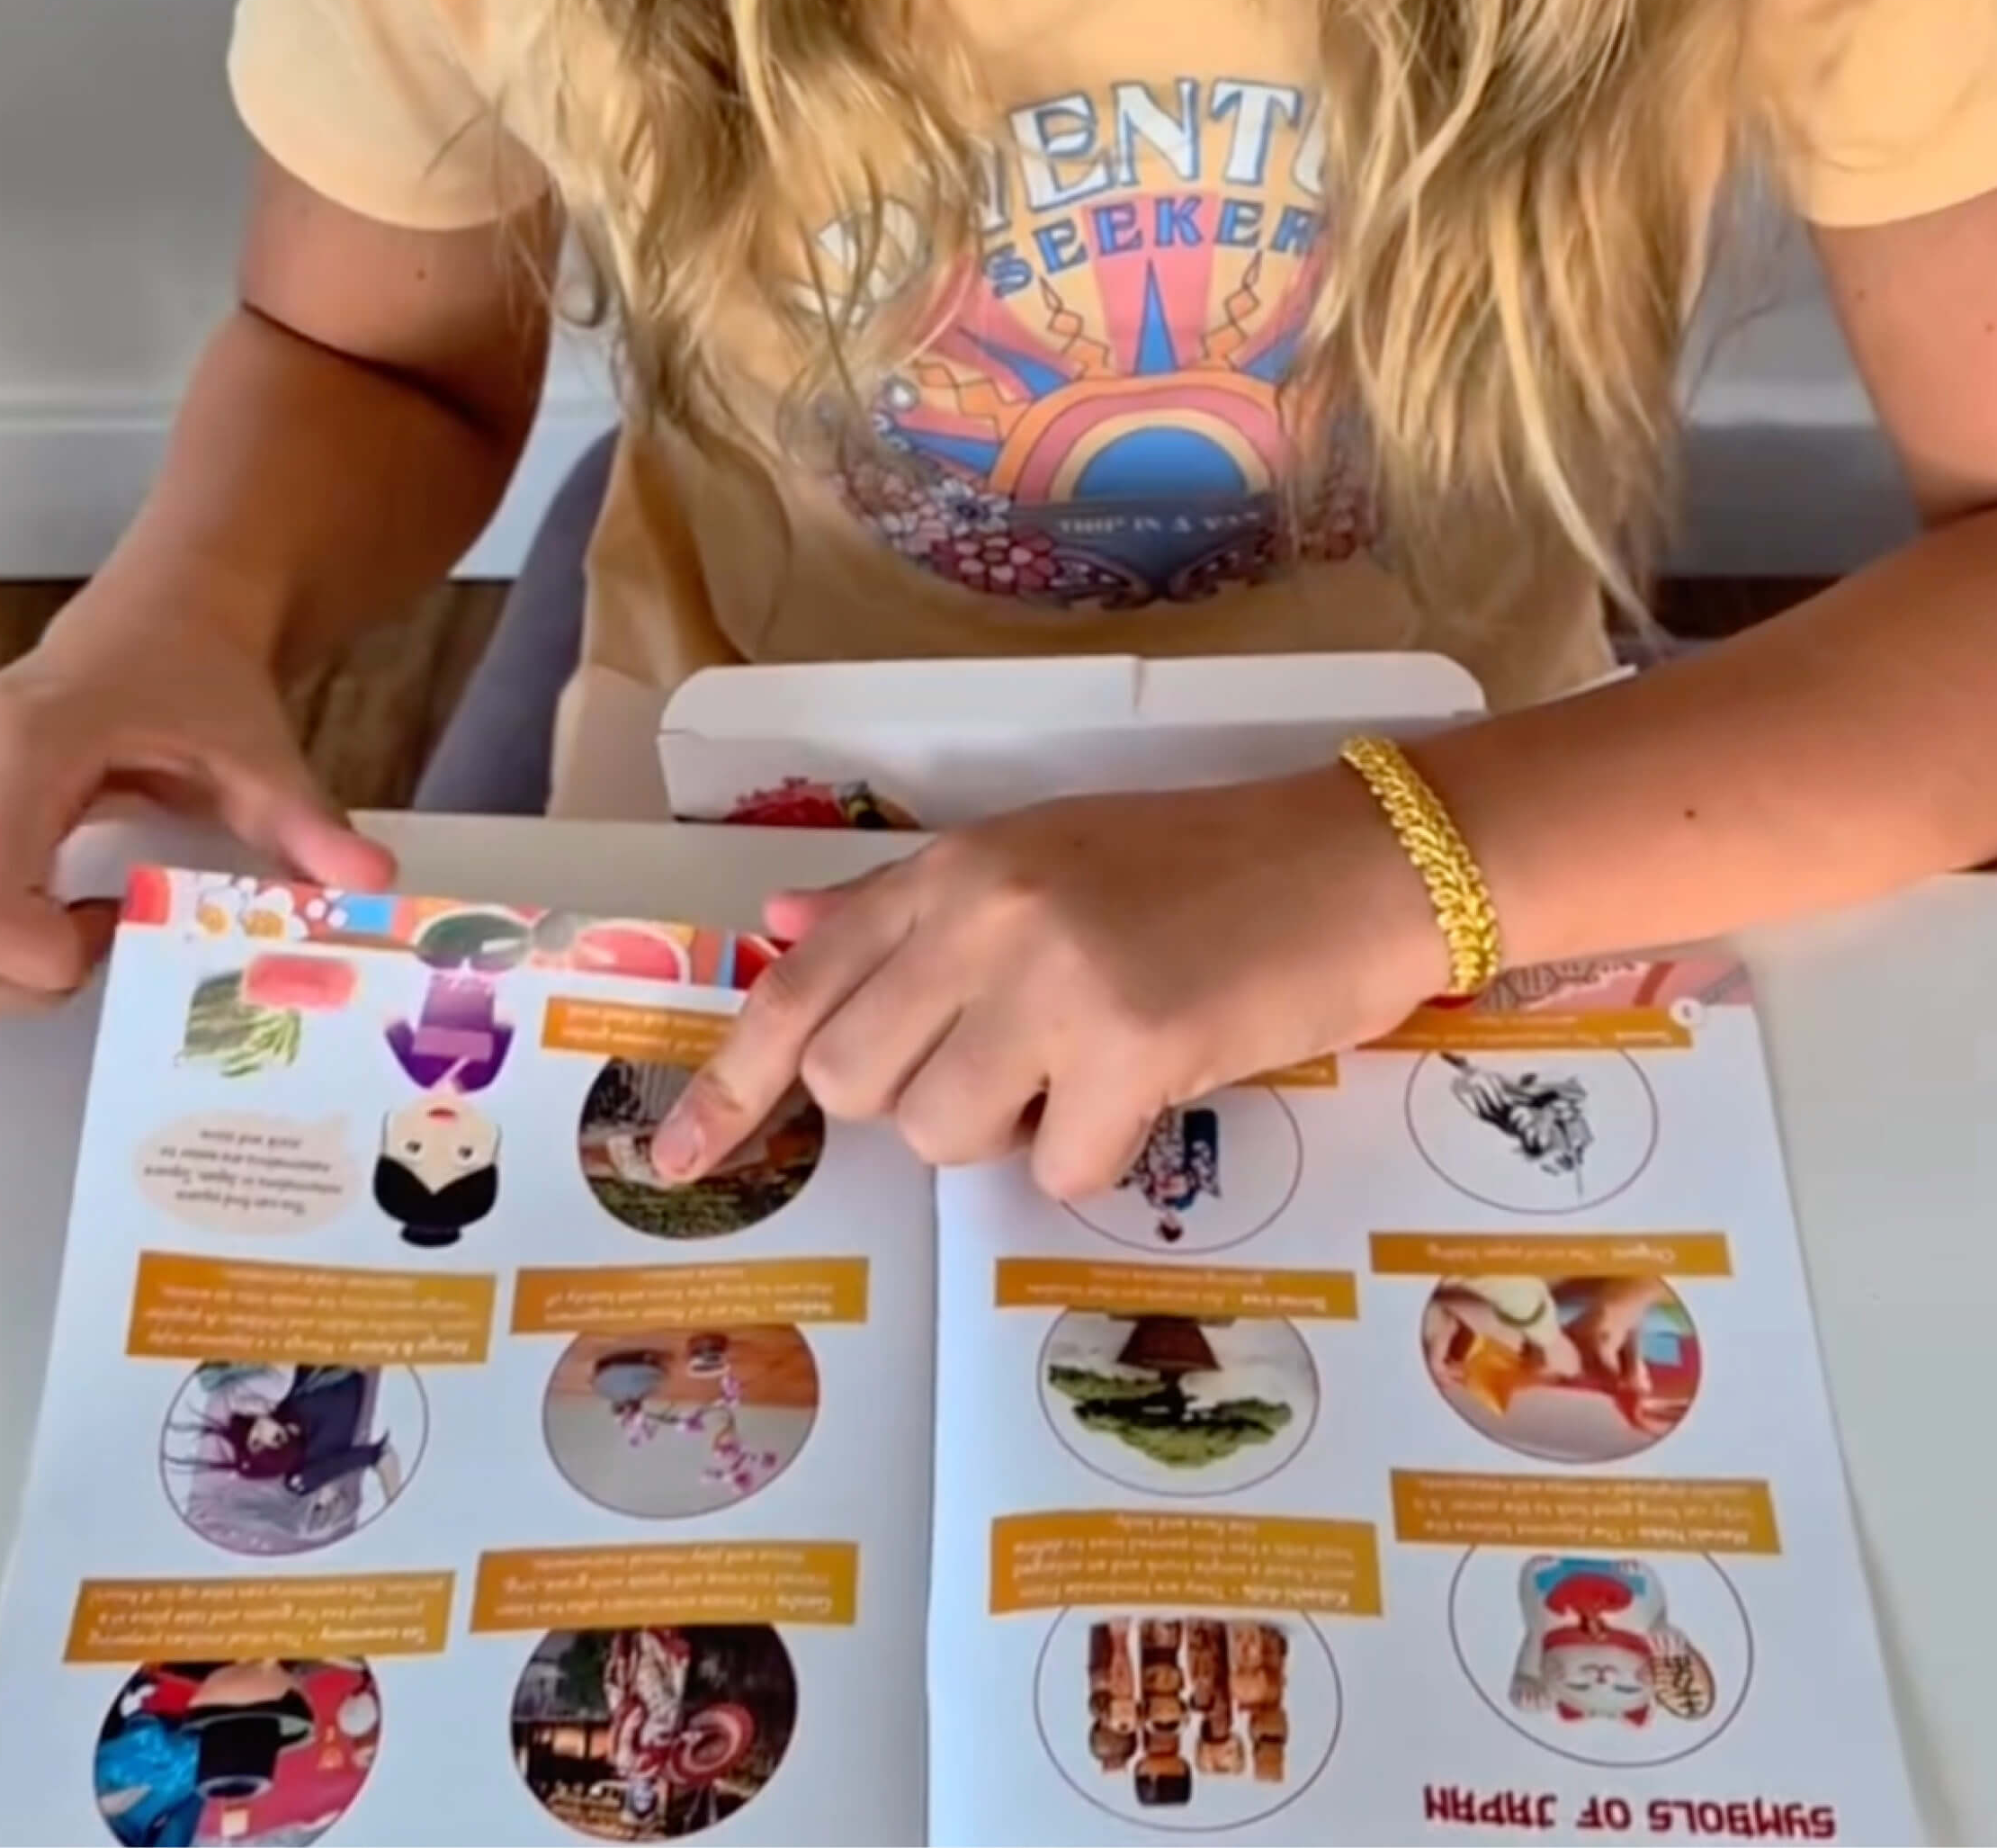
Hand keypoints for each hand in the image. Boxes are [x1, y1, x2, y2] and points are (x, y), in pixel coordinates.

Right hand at [0, 601, 392, 1008]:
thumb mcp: (259, 750)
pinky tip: (44, 912)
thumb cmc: (195, 670)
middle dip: (20, 973)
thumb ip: (305, 822)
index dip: (39, 952)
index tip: (114, 932)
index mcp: (26, 746)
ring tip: (72, 927)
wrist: (162, 614)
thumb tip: (368, 883)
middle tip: (96, 942)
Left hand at [655, 770, 1441, 1199]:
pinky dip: (1095, 1156)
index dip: (729, 1084)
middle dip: (914, 1106)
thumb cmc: (1203, 868)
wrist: (1356, 861)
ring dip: (1008, 1133)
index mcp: (954, 865)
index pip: (799, 982)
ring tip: (1090, 1067)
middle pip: (857, 1082)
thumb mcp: (1040, 859)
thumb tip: (777, 924)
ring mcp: (1051, 978)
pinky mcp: (1131, 1047)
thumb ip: (906, 907)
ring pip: (942, 1135)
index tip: (675, 1163)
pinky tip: (1151, 1091)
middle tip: (1007, 1071)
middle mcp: (982, 913)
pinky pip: (1053, 1171)